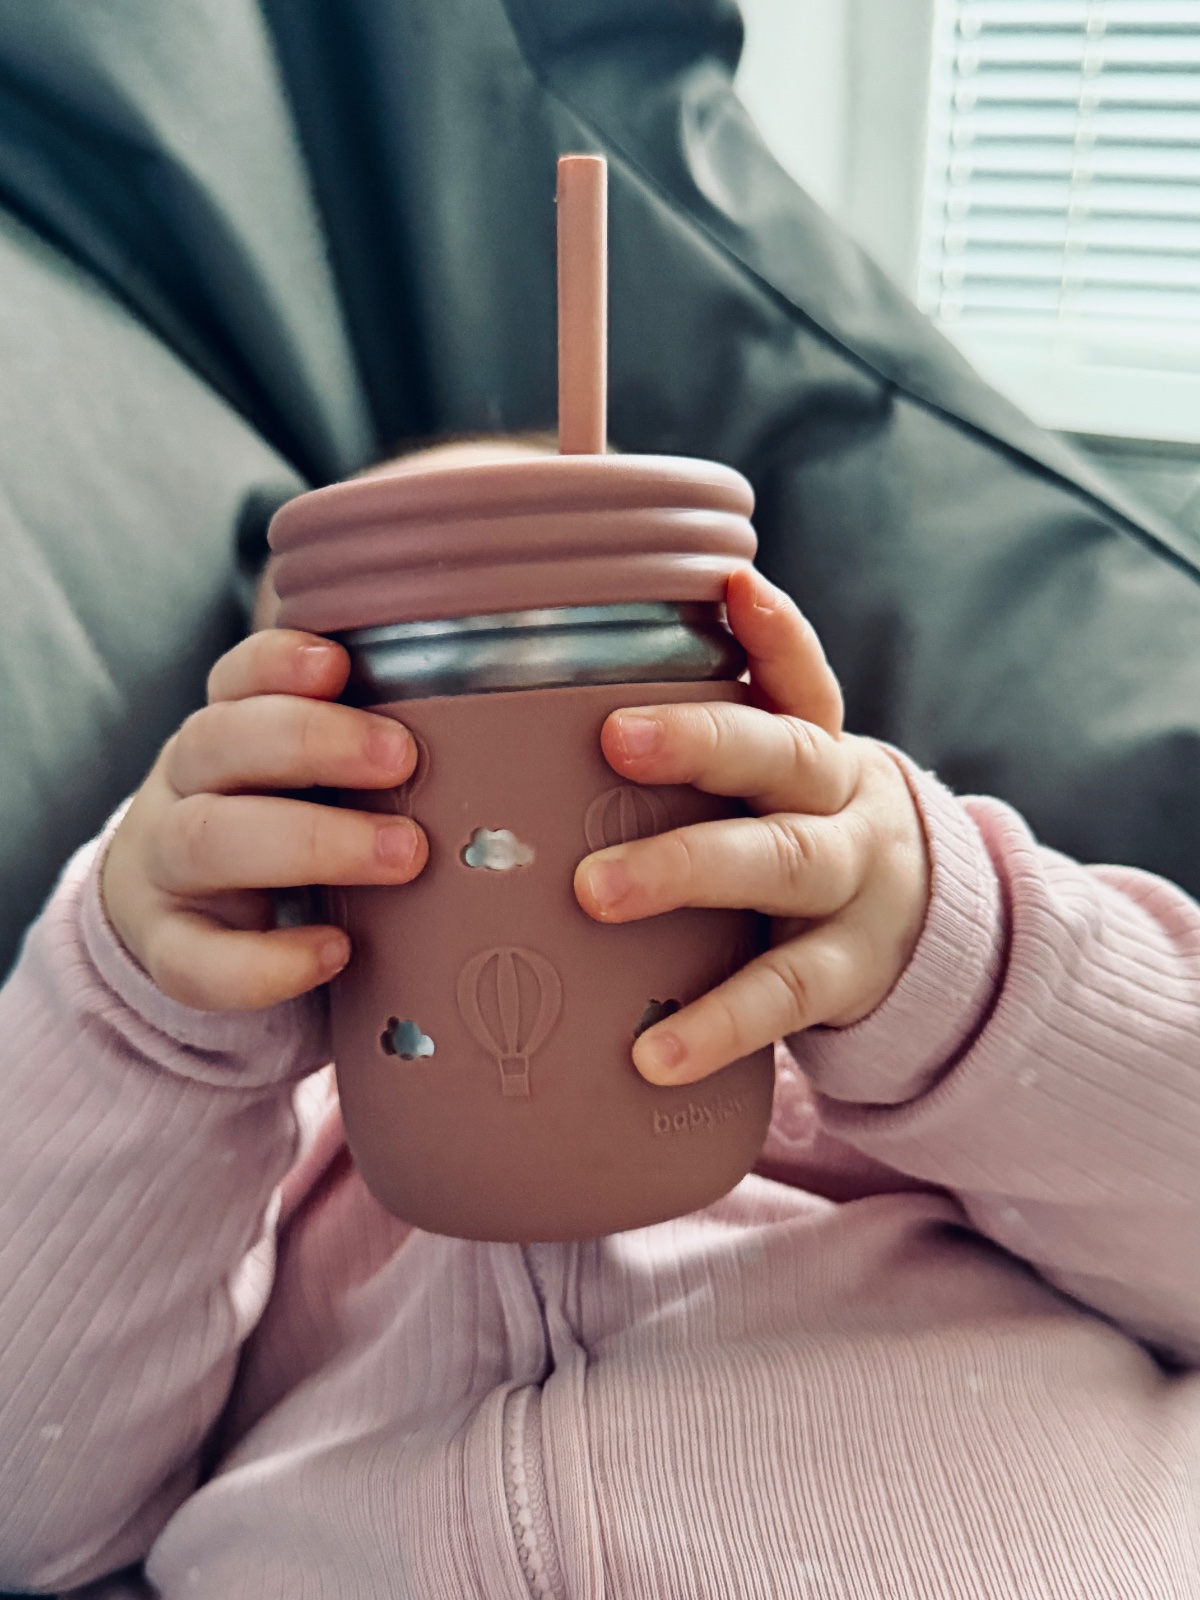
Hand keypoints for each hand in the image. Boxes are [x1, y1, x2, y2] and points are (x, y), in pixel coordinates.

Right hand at [101, 630, 427, 1009]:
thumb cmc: (293, 833)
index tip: (338, 664)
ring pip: (206, 839)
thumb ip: (383, 759)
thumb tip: (517, 749)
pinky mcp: (168, 947)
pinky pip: (195, 959)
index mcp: (227, 730)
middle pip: (218, 742)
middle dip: (310, 742)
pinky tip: (335, 952)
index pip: (236, 677)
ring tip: (404, 856)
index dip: (279, 663)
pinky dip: (265, 961)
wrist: (198, 927)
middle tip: (403, 759)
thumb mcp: (321, 784)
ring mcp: (164, 866)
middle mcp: (185, 785)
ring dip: (309, 842)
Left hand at [574, 568, 929, 1084]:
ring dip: (686, 869)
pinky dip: (716, 1022)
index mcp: (814, 744)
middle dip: (704, 743)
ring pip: (779, 863)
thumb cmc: (792, 836)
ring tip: (595, 892)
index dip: (772, 631)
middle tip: (614, 737)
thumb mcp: (773, 781)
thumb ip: (699, 746)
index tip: (731, 585)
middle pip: (783, 757)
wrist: (910, 933)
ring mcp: (850, 887)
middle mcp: (841, 801)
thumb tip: (532, 702)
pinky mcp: (844, 973)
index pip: (800, 675)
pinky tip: (652, 1053)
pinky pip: (780, 993)